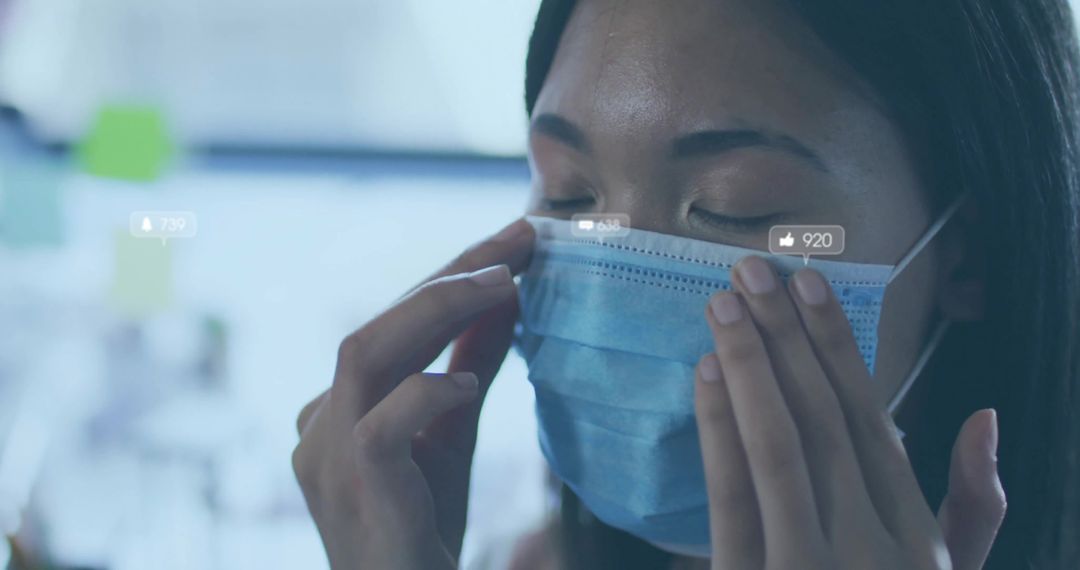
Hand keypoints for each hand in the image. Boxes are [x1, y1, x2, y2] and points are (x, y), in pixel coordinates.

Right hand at [292, 219, 533, 569]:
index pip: (391, 325)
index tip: (511, 242)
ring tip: (501, 285)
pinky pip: (381, 425)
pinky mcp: (353, 487)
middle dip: (448, 276)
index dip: (449, 277)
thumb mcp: (452, 433)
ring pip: (363, 353)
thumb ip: (470, 366)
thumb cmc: (423, 526)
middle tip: (517, 242)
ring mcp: (326, 455)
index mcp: (340, 407)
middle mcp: (322, 423)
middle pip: (374, 326)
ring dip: (435, 311)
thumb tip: (508, 299)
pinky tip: (468, 384)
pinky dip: (427, 393)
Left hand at [694, 256, 1005, 569]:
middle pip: (822, 418)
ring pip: (778, 446)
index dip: (837, 345)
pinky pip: (732, 497)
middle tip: (752, 270)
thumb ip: (971, 507)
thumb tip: (984, 418)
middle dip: (786, 336)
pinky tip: (709, 372)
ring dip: (750, 364)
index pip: (870, 420)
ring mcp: (804, 564)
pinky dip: (719, 431)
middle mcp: (865, 542)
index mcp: (912, 532)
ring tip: (725, 303)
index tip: (808, 284)